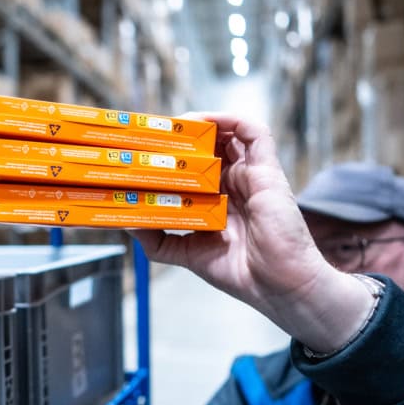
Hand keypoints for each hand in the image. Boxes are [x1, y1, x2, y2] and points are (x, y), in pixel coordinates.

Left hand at [128, 113, 373, 352]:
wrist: (276, 284)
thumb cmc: (240, 272)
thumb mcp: (186, 253)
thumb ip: (158, 239)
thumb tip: (127, 223)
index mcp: (218, 200)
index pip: (193, 167)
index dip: (173, 157)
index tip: (146, 152)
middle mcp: (234, 184)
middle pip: (208, 147)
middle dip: (182, 137)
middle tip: (154, 135)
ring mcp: (251, 175)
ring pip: (228, 135)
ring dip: (202, 124)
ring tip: (176, 126)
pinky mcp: (267, 170)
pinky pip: (255, 132)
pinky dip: (231, 120)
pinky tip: (206, 121)